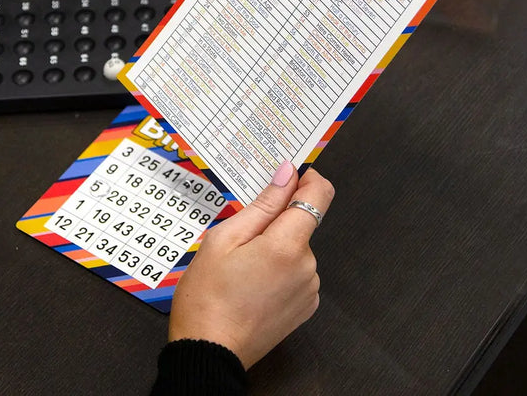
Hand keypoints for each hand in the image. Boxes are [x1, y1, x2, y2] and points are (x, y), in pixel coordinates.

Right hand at [168, 163, 334, 368]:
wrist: (210, 351)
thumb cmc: (208, 296)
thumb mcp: (225, 239)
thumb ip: (262, 205)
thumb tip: (286, 174)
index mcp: (287, 246)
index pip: (319, 195)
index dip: (307, 179)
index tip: (289, 176)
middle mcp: (307, 267)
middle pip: (301, 223)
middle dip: (275, 220)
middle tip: (241, 236)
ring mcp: (309, 289)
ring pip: (297, 248)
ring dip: (276, 246)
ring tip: (242, 266)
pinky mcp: (305, 306)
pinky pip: (297, 272)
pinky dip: (279, 268)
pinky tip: (252, 282)